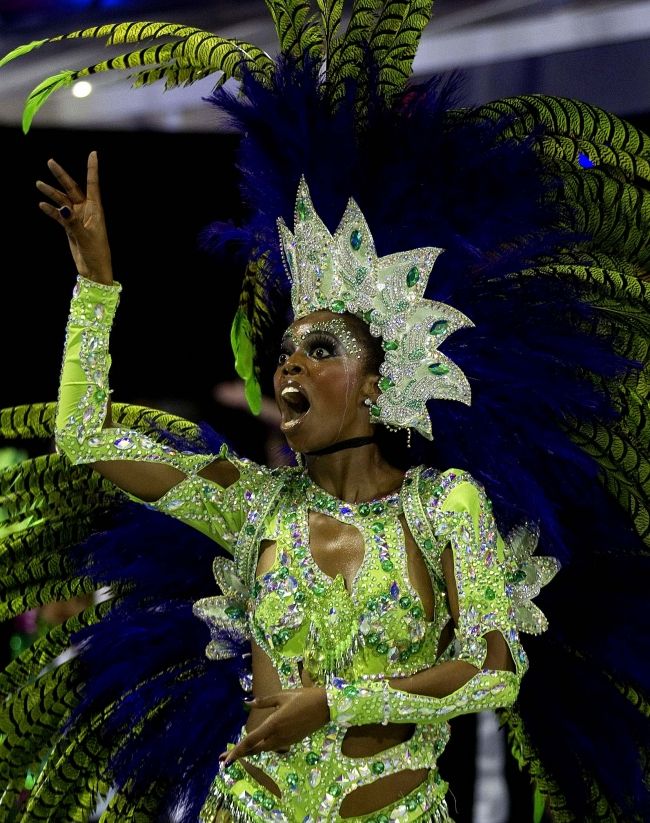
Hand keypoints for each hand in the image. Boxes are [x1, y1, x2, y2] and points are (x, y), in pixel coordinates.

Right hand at [36, 151, 112, 283]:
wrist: (94, 269)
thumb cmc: (96, 252)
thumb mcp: (85, 236)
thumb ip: (73, 221)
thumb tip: (61, 207)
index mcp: (96, 209)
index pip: (93, 184)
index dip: (92, 169)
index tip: (93, 154)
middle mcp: (86, 210)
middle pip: (72, 188)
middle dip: (61, 176)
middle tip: (50, 162)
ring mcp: (77, 217)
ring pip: (62, 200)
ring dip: (51, 193)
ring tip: (38, 184)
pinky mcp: (70, 227)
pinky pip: (58, 215)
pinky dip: (51, 210)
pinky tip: (42, 204)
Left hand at [220, 687, 329, 764]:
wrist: (325, 707)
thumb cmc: (303, 697)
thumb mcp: (282, 696)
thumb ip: (264, 701)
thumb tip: (247, 703)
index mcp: (274, 724)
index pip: (251, 741)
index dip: (237, 751)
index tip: (225, 760)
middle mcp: (278, 736)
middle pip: (255, 749)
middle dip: (239, 754)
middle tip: (223, 758)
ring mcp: (286, 741)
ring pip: (264, 749)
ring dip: (251, 751)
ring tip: (237, 752)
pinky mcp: (292, 741)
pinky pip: (273, 746)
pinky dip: (262, 747)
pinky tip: (258, 744)